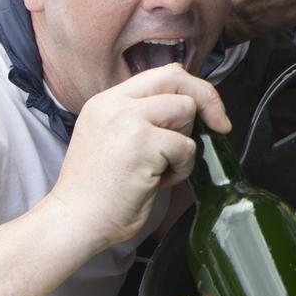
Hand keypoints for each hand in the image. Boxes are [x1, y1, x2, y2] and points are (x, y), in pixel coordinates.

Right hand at [44, 65, 231, 251]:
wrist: (75, 221)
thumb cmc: (97, 193)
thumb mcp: (112, 141)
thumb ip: (140, 120)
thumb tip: (187, 109)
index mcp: (106, 102)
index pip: (161, 74)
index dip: (190, 88)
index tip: (207, 112)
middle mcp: (114, 104)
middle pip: (177, 79)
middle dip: (207, 100)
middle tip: (220, 126)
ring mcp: (127, 120)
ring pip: (185, 110)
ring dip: (186, 142)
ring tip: (163, 167)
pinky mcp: (143, 143)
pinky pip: (186, 146)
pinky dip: (182, 169)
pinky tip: (158, 182)